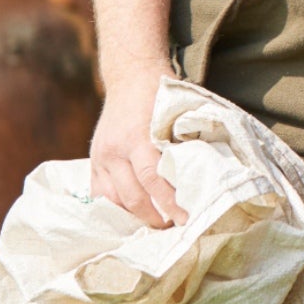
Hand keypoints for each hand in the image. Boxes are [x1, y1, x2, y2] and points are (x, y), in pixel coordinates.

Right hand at [89, 61, 188, 228]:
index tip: (186, 217)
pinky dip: (115, 209)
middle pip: (133, 195)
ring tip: (156, 224)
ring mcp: (101, 156)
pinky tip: (133, 218)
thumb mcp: (178, 113)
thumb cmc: (162, 94)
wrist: (131, 76)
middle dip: (155, 217)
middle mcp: (115, 149)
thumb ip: (186, 141)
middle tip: (174, 227)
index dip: (170, 202)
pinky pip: (99, 194)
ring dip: (134, 217)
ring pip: (112, 200)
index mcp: (138, 137)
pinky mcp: (94, 161)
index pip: (153, 179)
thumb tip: (210, 172)